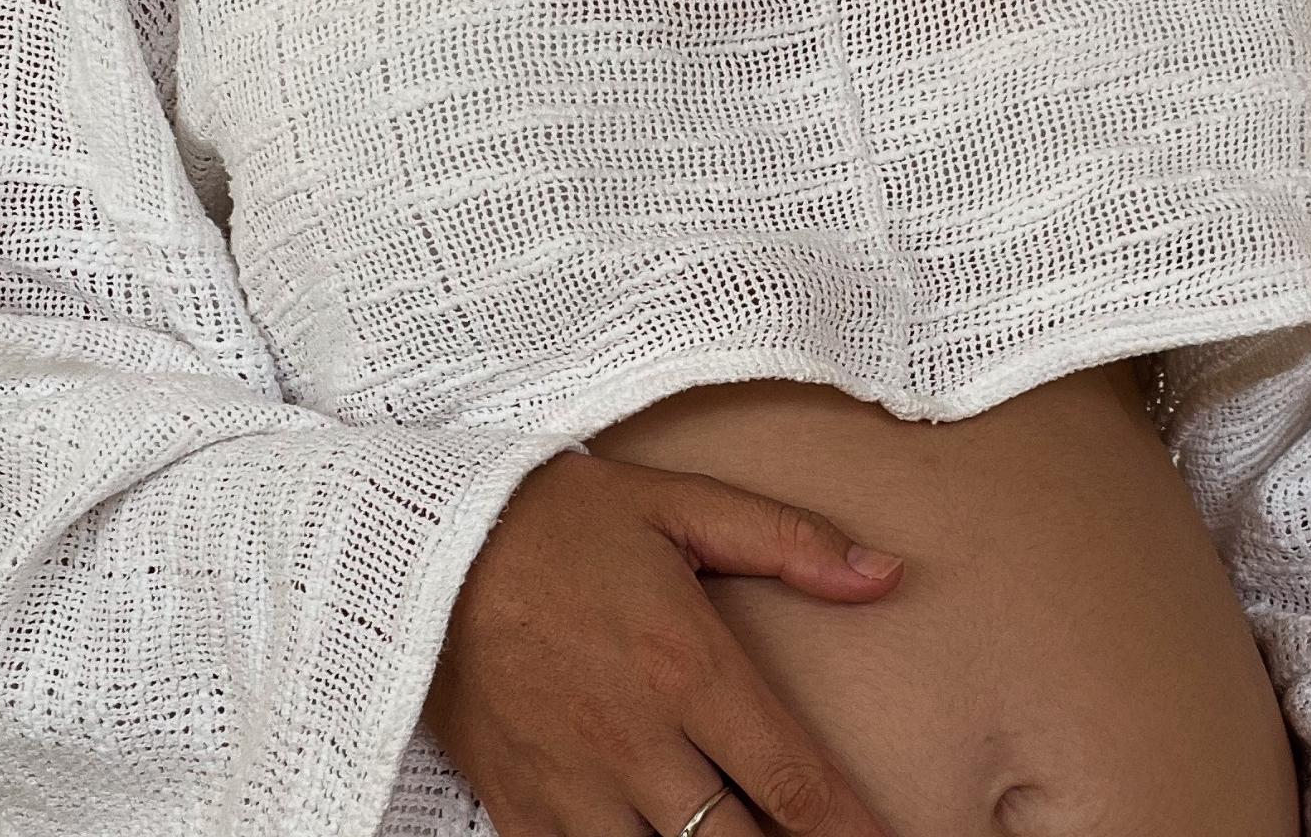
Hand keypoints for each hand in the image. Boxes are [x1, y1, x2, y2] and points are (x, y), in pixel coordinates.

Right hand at [423, 448, 906, 836]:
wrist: (424, 545)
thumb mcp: (681, 506)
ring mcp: (574, 783)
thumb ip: (790, 542)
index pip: (795, 781)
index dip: (851, 831)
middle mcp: (637, 741)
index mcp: (689, 669)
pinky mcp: (518, 803)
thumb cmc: (562, 521)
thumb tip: (886, 575)